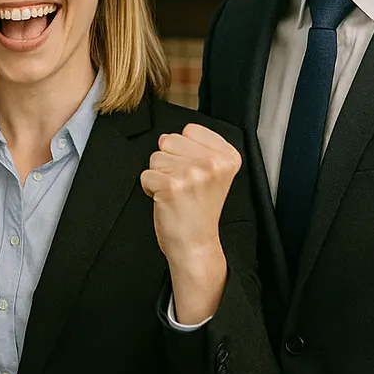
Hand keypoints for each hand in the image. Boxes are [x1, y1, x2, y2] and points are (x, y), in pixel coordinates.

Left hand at [141, 123, 239, 323]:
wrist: (196, 244)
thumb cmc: (200, 211)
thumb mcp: (214, 174)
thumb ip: (198, 148)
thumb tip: (167, 137)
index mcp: (228, 156)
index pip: (190, 129)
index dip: (185, 151)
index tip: (196, 172)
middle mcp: (212, 163)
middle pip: (169, 140)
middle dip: (169, 162)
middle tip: (184, 185)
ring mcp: (192, 173)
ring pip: (155, 157)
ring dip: (159, 175)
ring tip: (176, 193)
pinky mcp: (171, 185)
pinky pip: (145, 174)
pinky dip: (150, 188)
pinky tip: (167, 200)